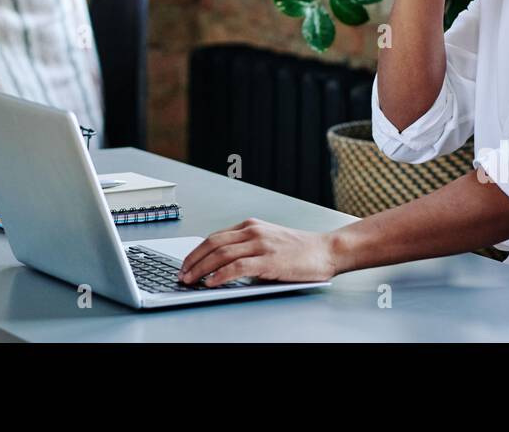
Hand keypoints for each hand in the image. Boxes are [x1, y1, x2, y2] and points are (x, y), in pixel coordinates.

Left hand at [178, 218, 339, 286]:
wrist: (326, 250)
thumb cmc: (300, 250)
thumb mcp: (269, 241)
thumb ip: (248, 248)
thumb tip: (222, 266)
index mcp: (251, 226)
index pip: (215, 237)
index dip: (197, 251)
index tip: (187, 264)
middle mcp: (253, 231)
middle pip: (213, 243)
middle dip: (193, 260)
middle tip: (182, 273)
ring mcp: (261, 245)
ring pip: (221, 254)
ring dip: (201, 268)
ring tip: (190, 280)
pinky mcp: (269, 260)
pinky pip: (237, 266)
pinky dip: (220, 275)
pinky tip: (211, 283)